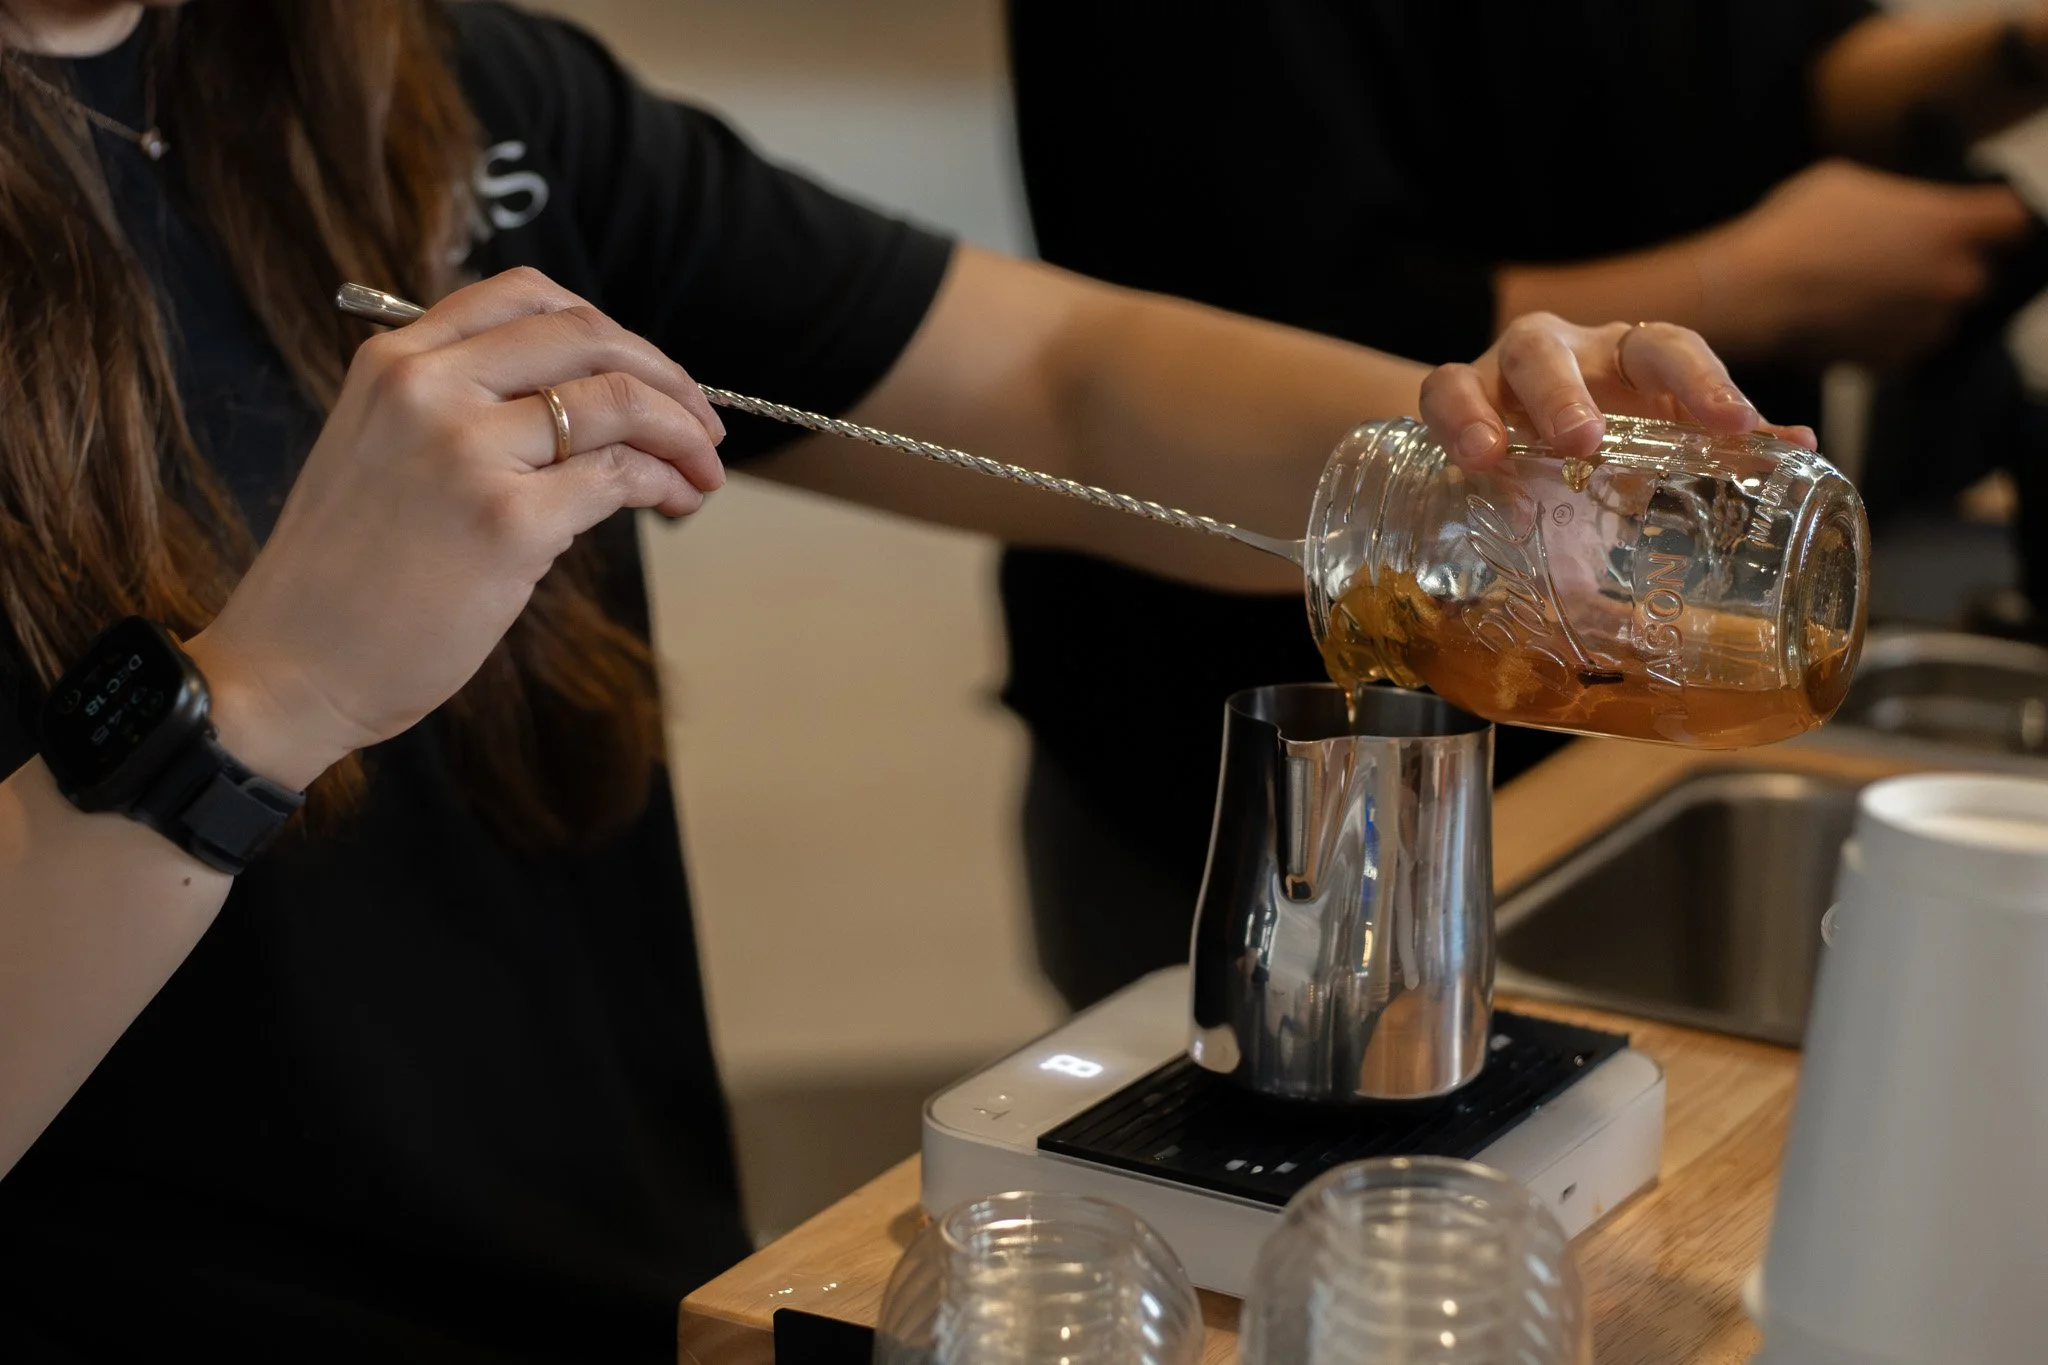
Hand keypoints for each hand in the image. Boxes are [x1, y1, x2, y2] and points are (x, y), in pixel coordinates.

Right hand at [183, 267, 725, 788]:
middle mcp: (430, 388)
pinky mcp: (508, 522)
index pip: (526, 296)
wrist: (288, 667)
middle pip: (586, 337)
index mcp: (396, 362)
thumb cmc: (343, 578)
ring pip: (617, 401)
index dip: (608, 329)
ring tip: (703, 471)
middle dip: (665, 375)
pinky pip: (619, 476)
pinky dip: (663, 482)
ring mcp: (469, 451)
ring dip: (682, 432)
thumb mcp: (382, 454)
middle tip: (703, 422)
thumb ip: (462, 412)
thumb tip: (583, 411)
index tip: (648, 370)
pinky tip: (673, 502)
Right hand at [1419, 312, 1812, 469]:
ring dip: (1520, 403)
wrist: (1503, 459)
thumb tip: (1803, 454)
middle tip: (1588, 443)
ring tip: (1507, 453)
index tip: (1735, 429)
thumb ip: (1717, 462)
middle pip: (1585, 345)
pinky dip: (1456, 418)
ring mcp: (1509, 369)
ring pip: (1518, 357)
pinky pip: (1445, 387)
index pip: (1673, 350)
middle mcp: (1574, 352)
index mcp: (1632, 364)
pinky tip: (1471, 459)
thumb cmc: (1591, 462)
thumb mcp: (1652, 463)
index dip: (1706, 383)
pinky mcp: (1457, 393)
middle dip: (1581, 391)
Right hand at [1713, 159, 2030, 371]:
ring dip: (1914, 304)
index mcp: (1952, 224)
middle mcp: (1952, 278)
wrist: (1748, 295)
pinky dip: (1884, 336)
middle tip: (1896, 258)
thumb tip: (1901, 213)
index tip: (1971, 220)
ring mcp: (1925, 326)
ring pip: (1938, 312)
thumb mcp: (1846, 183)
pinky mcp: (1893, 362)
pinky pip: (1903, 345)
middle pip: (1976, 272)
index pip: (2013, 221)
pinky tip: (1847, 319)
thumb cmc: (1792, 230)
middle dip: (1946, 265)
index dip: (1990, 220)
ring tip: (1863, 291)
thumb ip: (1896, 199)